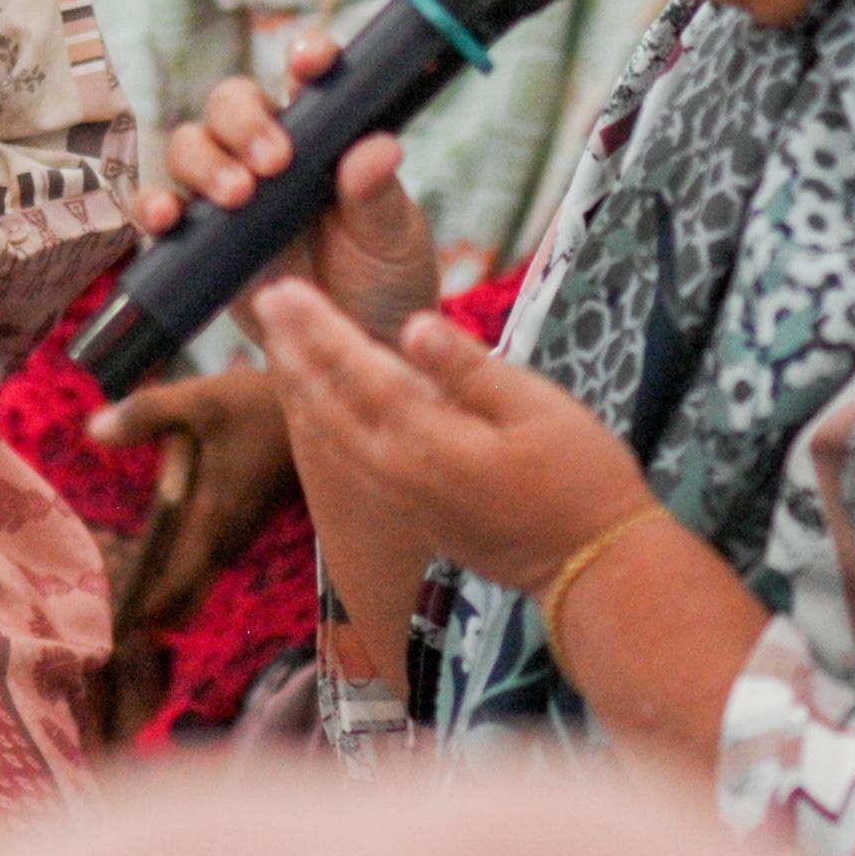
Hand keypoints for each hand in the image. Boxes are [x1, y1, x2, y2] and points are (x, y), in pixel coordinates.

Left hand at [89, 364, 301, 621]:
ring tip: (128, 605)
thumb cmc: (261, 406)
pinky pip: (209, 561)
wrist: (322, 412)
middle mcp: (229, 536)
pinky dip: (184, 572)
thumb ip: (146, 414)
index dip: (150, 607)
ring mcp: (240, 532)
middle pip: (189, 594)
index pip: (179, 582)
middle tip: (116, 624)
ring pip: (201, 579)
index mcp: (214, 518)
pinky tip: (157, 562)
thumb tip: (93, 431)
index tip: (122, 625)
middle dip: (155, 611)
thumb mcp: (201, 400)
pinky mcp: (245, 523)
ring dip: (170, 593)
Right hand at [130, 31, 440, 342]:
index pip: (309, 75)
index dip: (306, 55)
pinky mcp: (197, 237)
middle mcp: (271, 151)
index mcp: (325, 134)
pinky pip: (158, 206)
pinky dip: (152, 205)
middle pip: (232, 102)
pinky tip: (166, 219)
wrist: (350, 350)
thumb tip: (380, 147)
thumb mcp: (393, 240)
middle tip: (271, 164)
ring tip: (236, 198)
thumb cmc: (384, 282)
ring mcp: (229, 191)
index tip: (310, 63)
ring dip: (204, 162)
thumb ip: (379, 195)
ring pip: (190, 144)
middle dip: (243, 122)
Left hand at [251, 280, 649, 593]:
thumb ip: (468, 368)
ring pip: (329, 435)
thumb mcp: (536, 408)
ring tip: (278, 340)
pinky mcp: (408, 509)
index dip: (319, 328)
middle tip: (265, 300)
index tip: (285, 290)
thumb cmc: (578, 476)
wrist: (589, 566)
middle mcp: (399, 474)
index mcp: (429, 442)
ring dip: (300, 384)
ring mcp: (399, 497)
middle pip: (327, 404)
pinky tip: (317, 398)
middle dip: (293, 349)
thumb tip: (412, 324)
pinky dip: (323, 420)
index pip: (359, 373)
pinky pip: (346, 458)